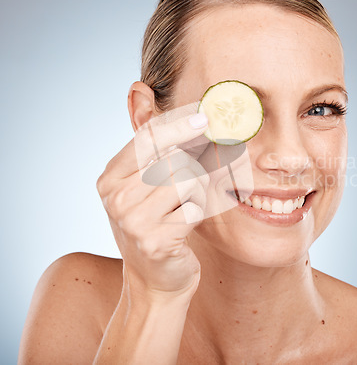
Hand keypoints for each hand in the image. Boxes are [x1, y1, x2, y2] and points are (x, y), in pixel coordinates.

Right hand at [96, 112, 209, 301]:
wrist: (155, 280)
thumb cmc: (156, 226)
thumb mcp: (148, 189)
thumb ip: (161, 156)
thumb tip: (198, 122)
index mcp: (110, 179)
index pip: (146, 138)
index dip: (178, 125)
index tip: (204, 118)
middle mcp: (116, 197)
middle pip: (174, 159)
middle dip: (193, 168)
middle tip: (192, 185)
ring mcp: (133, 221)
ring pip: (188, 181)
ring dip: (197, 193)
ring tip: (183, 209)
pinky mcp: (156, 240)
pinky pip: (195, 208)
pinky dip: (198, 213)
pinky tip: (184, 227)